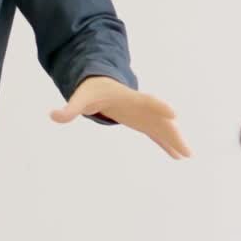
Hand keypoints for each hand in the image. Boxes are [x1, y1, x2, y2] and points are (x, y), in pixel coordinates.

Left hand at [51, 76, 190, 158]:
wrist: (102, 85)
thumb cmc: (92, 91)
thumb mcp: (80, 98)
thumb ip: (69, 108)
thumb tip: (53, 115)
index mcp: (129, 97)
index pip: (146, 101)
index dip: (159, 106)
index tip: (173, 114)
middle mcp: (141, 107)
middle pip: (161, 119)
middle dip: (173, 132)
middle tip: (186, 148)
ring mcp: (144, 115)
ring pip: (163, 128)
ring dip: (175, 140)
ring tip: (187, 154)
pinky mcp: (143, 123)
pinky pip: (157, 134)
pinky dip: (167, 143)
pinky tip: (177, 155)